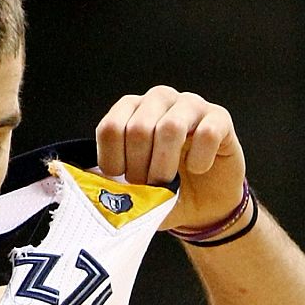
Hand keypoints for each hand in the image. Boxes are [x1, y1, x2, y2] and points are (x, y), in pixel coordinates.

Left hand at [95, 86, 245, 231]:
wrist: (203, 204)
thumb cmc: (164, 192)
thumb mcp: (131, 191)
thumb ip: (108, 184)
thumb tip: (84, 185)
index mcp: (131, 111)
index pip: (110, 128)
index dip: (113, 161)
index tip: (122, 181)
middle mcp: (159, 100)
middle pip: (139, 128)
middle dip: (140, 168)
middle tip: (147, 186)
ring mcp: (190, 105)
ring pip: (171, 127)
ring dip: (165, 165)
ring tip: (168, 183)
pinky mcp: (219, 118)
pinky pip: (206, 134)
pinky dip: (199, 160)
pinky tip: (198, 169)